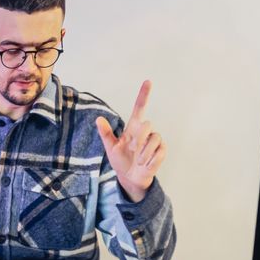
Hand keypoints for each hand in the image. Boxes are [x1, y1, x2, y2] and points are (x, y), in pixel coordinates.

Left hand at [95, 80, 165, 202]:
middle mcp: (145, 131)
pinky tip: (146, 163)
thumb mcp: (110, 148)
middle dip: (140, 138)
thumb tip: (98, 119)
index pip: (139, 107)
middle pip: (147, 124)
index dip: (144, 95)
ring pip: (154, 138)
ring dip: (144, 152)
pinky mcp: (161, 150)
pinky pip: (159, 150)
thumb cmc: (120, 160)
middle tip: (133, 149)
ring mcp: (154, 140)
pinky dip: (151, 159)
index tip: (148, 81)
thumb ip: (106, 134)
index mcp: (132, 128)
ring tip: (139, 160)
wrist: (129, 177)